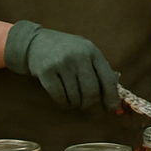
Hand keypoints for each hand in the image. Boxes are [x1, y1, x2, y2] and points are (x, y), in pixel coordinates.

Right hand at [3, 21, 118, 111]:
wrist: (35, 41)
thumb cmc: (66, 51)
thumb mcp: (85, 53)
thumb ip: (101, 71)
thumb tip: (115, 98)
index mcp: (93, 52)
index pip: (108, 80)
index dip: (111, 98)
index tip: (111, 109)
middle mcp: (79, 56)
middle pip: (91, 92)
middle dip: (89, 104)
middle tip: (84, 105)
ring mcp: (62, 63)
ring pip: (75, 98)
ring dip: (74, 104)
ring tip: (71, 98)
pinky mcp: (46, 71)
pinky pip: (59, 98)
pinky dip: (63, 104)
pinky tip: (62, 99)